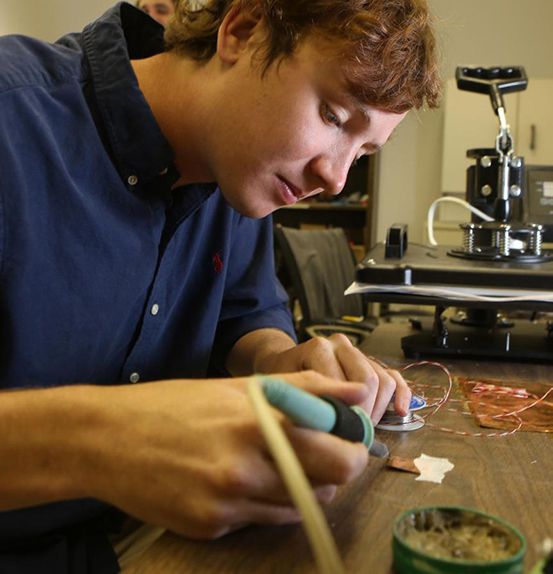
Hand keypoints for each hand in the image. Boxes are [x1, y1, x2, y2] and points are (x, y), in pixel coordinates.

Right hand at [86, 372, 368, 538]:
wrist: (106, 440)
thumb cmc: (172, 404)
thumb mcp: (237, 385)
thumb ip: (304, 387)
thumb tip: (356, 395)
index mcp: (256, 425)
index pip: (338, 454)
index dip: (353, 446)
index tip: (348, 437)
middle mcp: (245, 471)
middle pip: (328, 486)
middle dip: (335, 469)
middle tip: (321, 452)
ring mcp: (226, 505)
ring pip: (297, 507)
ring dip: (301, 485)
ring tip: (276, 460)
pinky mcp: (209, 529)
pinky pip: (260, 520)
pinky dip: (264, 501)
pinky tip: (241, 478)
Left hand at [255, 333, 410, 423]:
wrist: (282, 361)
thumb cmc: (283, 378)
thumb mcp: (287, 388)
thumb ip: (309, 401)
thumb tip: (334, 427)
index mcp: (320, 348)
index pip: (346, 383)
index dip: (349, 413)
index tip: (343, 435)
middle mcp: (341, 345)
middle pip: (369, 380)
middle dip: (367, 412)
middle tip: (357, 434)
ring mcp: (358, 352)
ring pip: (384, 380)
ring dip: (380, 408)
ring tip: (366, 428)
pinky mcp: (371, 361)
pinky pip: (394, 377)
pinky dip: (402, 395)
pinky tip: (401, 412)